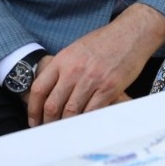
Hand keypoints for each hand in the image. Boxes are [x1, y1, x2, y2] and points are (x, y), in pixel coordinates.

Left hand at [25, 4, 164, 125]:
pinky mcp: (109, 88)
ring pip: (71, 112)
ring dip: (66, 125)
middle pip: (53, 105)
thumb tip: (52, 90)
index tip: (34, 120)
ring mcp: (91, 80)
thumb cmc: (104, 41)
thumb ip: (63, 68)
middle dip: (48, 122)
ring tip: (65, 132)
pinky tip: (83, 126)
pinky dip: (86, 122)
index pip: (39, 89)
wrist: (131, 33)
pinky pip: (92, 111)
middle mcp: (74, 70)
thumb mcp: (76, 49)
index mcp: (62, 60)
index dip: (33, 109)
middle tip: (49, 130)